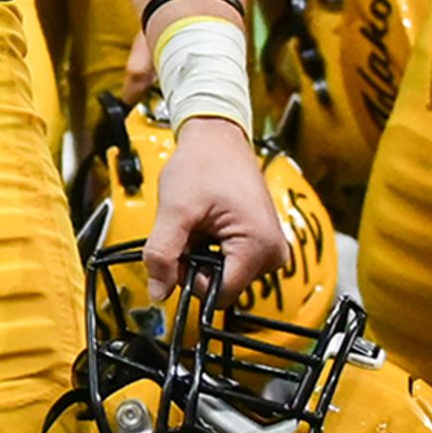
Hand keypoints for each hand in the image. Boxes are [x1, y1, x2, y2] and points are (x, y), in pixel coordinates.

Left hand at [148, 117, 286, 304]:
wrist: (217, 138)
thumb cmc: (203, 163)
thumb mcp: (174, 210)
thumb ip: (162, 254)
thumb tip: (158, 293)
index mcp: (259, 247)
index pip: (219, 294)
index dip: (191, 280)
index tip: (180, 252)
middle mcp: (272, 253)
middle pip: (222, 285)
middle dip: (196, 264)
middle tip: (188, 230)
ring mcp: (270, 248)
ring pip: (224, 274)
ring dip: (203, 255)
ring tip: (199, 223)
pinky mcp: (262, 243)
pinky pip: (230, 261)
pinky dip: (212, 248)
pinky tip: (208, 224)